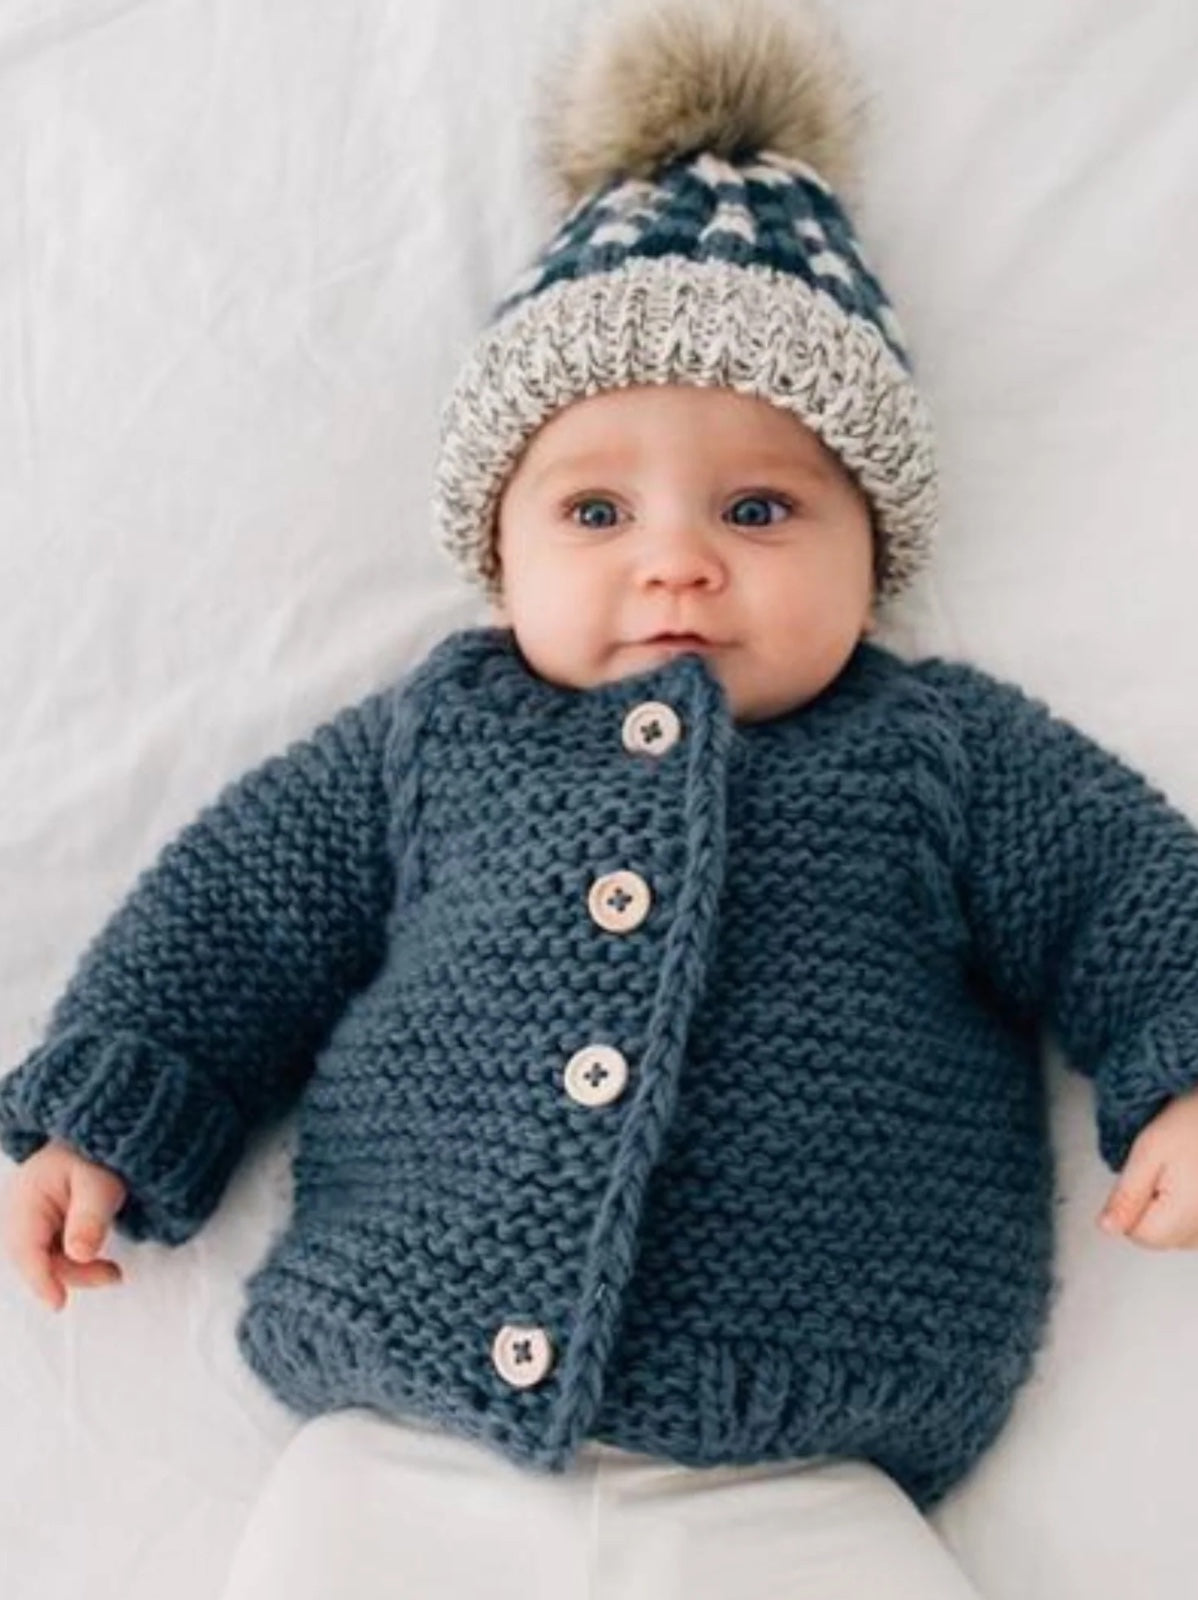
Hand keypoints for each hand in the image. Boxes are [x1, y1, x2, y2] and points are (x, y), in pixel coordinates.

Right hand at [1, 1138, 127, 1309]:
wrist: (100, 1137)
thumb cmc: (97, 1154)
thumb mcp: (101, 1182)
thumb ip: (91, 1218)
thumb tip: (80, 1254)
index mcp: (26, 1197)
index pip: (26, 1248)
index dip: (41, 1279)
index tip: (59, 1302)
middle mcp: (20, 1212)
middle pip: (34, 1259)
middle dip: (69, 1275)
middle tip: (111, 1275)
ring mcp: (30, 1222)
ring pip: (44, 1262)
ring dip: (75, 1272)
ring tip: (112, 1272)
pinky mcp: (44, 1228)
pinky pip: (52, 1256)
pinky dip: (75, 1264)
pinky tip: (99, 1262)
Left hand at [1098, 1084, 1197, 1248]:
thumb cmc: (1195, 1121)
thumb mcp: (1148, 1152)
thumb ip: (1126, 1195)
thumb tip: (1106, 1228)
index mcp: (1185, 1217)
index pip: (1139, 1235)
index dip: (1129, 1204)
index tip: (1142, 1175)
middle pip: (1161, 1237)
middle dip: (1152, 1208)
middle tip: (1165, 1168)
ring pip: (1180, 1234)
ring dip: (1173, 1209)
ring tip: (1183, 1170)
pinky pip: (1197, 1226)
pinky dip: (1191, 1208)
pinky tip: (1194, 1179)